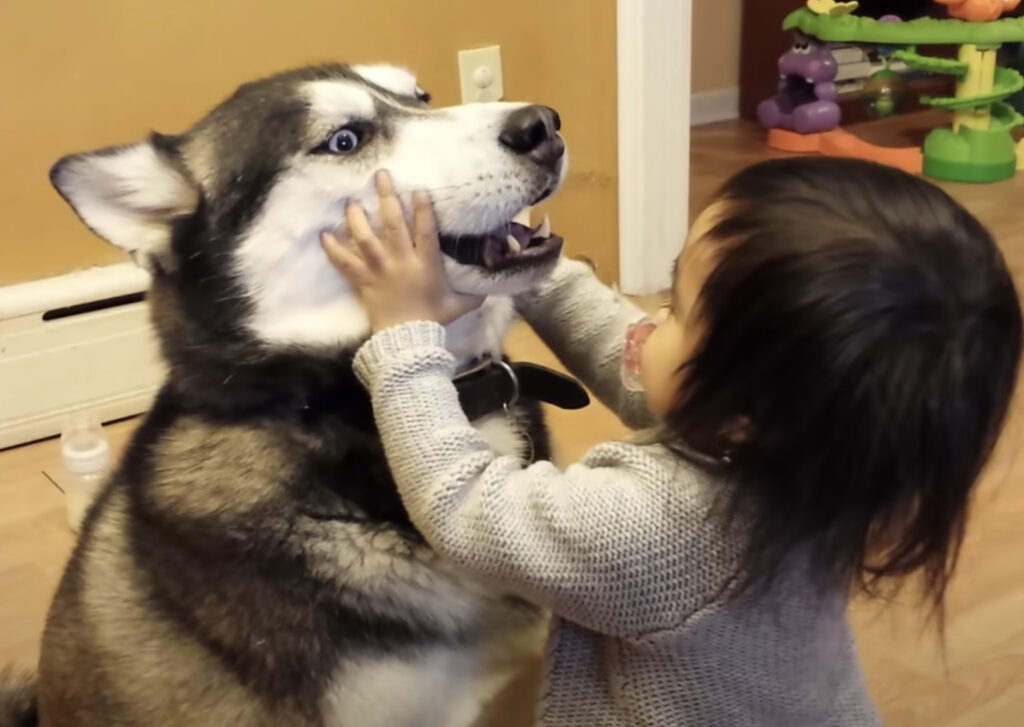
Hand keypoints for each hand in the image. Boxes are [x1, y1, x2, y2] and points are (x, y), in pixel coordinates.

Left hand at [321, 170, 484, 331]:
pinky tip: (324, 235)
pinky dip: (333, 249)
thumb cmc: (433, 320)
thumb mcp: (458, 305)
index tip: (418, 190)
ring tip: (351, 201)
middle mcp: (401, 261)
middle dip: (386, 198)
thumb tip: (492, 286)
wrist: (406, 340)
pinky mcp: (362, 281)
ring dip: (357, 218)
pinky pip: (344, 262)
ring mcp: (379, 270)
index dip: (423, 209)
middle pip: (392, 224)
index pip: (425, 230)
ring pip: (365, 238)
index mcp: (425, 264)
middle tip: (381, 175)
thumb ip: (473, 293)